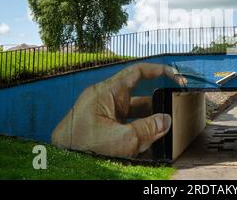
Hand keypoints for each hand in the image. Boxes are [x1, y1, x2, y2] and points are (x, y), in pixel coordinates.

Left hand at [51, 63, 186, 157]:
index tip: (175, 75)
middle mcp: (105, 100)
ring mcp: (104, 115)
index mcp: (106, 92)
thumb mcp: (122, 140)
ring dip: (147, 126)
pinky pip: (126, 127)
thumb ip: (148, 129)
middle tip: (173, 116)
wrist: (60, 165)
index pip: (137, 72)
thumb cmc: (82, 148)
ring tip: (162, 136)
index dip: (158, 71)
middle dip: (155, 109)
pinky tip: (148, 147)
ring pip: (134, 116)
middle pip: (139, 99)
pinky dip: (137, 135)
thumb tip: (166, 121)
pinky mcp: (103, 128)